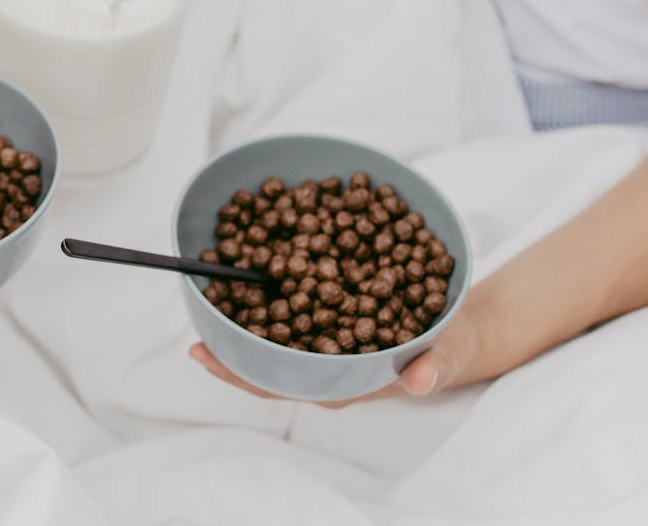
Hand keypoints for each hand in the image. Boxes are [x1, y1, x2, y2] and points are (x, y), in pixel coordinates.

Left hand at [188, 304, 484, 407]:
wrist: (455, 325)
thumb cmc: (446, 345)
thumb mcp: (448, 352)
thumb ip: (436, 365)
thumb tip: (420, 380)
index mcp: (344, 382)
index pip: (281, 384)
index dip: (240, 372)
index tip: (204, 356)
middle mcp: (322, 366)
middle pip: (263, 363)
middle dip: (227, 350)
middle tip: (191, 333)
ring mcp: (321, 343)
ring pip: (269, 337)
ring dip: (240, 317)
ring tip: (207, 294)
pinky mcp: (326, 317)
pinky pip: (286, 308)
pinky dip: (266, 290)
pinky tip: (246, 264)